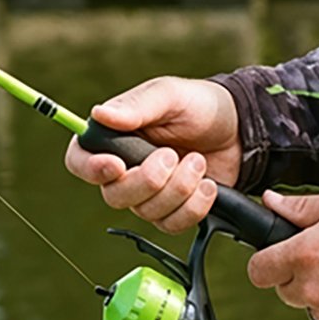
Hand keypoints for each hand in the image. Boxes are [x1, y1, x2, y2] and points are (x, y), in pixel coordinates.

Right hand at [64, 76, 242, 234]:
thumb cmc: (198, 105)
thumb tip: (99, 114)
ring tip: (197, 161)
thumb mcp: (169, 95)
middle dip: (147, 180)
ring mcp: (148, 193)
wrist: (239, 129)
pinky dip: (193, 207)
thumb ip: (136, 106)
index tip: (117, 166)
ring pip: (146, 211)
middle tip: (172, 155)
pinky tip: (207, 185)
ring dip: (178, 189)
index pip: (79, 161)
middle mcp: (124, 169)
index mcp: (112, 137)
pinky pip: (171, 225)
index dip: (90, 169)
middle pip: (113, 195)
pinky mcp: (173, 210)